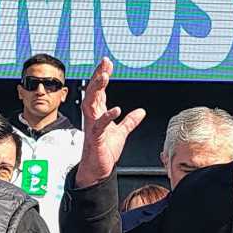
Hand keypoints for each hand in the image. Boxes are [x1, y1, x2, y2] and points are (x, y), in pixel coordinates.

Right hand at [74, 58, 144, 189]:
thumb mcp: (121, 133)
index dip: (102, 75)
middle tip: (104, 63)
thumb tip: (141, 112)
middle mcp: (93, 117)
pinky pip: (99, 125)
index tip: (107, 63)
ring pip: (90, 103)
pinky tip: (116, 110)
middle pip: (92, 91)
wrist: (98, 170)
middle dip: (98, 76)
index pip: (99, 90)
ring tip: (104, 77)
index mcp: (98, 113)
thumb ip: (130, 121)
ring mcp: (92, 127)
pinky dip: (107, 117)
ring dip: (97, 89)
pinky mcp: (95, 138)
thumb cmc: (104, 151)